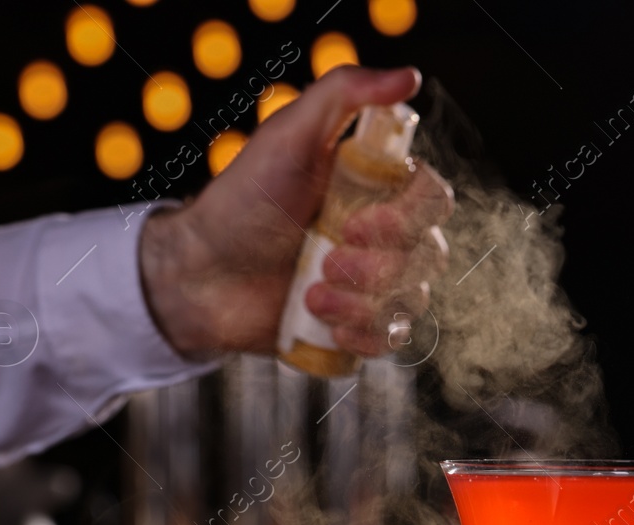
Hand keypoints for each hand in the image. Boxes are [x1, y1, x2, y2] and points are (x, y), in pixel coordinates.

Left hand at [139, 65, 453, 358]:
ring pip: (412, 300)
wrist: (199, 275)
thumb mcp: (288, 135)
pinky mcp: (356, 327)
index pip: (434, 201)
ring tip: (310, 294)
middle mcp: (383, 238)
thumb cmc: (241, 201)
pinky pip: (394, 339)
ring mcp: (372, 285)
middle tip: (324, 261)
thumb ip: (345, 93)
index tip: (353, 221)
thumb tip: (408, 76)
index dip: (406, 216)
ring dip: (362, 302)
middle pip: (430, 255)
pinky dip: (366, 335)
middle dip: (377, 265)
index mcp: (377, 191)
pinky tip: (328, 324)